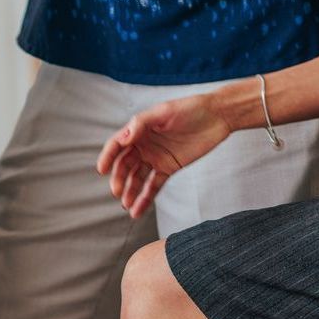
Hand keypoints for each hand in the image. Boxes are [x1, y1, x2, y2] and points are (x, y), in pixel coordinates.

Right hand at [96, 94, 230, 217]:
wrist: (217, 116)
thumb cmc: (190, 108)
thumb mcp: (165, 112)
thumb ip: (142, 123)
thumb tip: (124, 137)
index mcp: (140, 129)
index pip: (118, 144)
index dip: (108, 156)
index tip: (101, 169)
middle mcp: (145, 144)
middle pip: (125, 164)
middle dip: (119, 179)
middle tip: (117, 192)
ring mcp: (156, 157)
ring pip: (137, 178)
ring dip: (130, 192)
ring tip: (126, 206)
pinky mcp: (169, 168)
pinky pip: (154, 185)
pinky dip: (144, 199)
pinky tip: (137, 211)